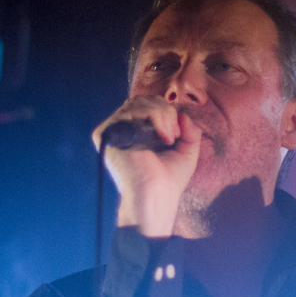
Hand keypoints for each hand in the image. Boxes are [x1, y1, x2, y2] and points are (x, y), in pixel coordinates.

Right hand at [92, 95, 201, 237]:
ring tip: (170, 138)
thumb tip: (184, 114)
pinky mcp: (106, 133)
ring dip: (163, 115)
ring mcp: (113, 130)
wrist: (156, 195)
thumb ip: (189, 130)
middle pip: (144, 100)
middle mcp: (122, 130)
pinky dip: (154, 117)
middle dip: (166, 112)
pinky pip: (132, 109)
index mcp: (136, 132)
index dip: (168, 112)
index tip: (179, 134)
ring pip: (140, 102)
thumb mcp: (185, 150)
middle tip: (175, 136)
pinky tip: (163, 138)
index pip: (149, 105)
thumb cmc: (168, 180)